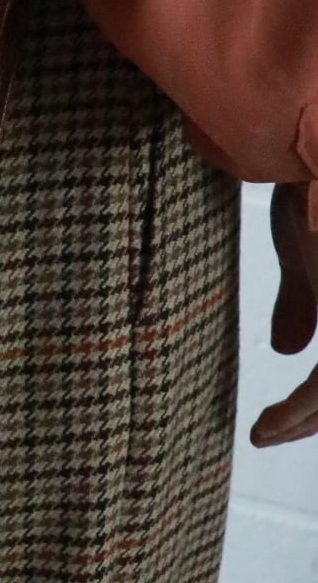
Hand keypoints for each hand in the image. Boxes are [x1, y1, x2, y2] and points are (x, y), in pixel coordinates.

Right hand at [250, 181, 317, 446]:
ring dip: (306, 421)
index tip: (274, 418)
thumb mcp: (302, 248)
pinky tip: (268, 425)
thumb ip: (301, 300)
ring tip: (268, 431)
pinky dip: (299, 411)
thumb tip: (285, 349)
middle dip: (313, 417)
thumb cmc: (308, 184)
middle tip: (273, 430)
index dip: (317, 400)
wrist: (310, 151)